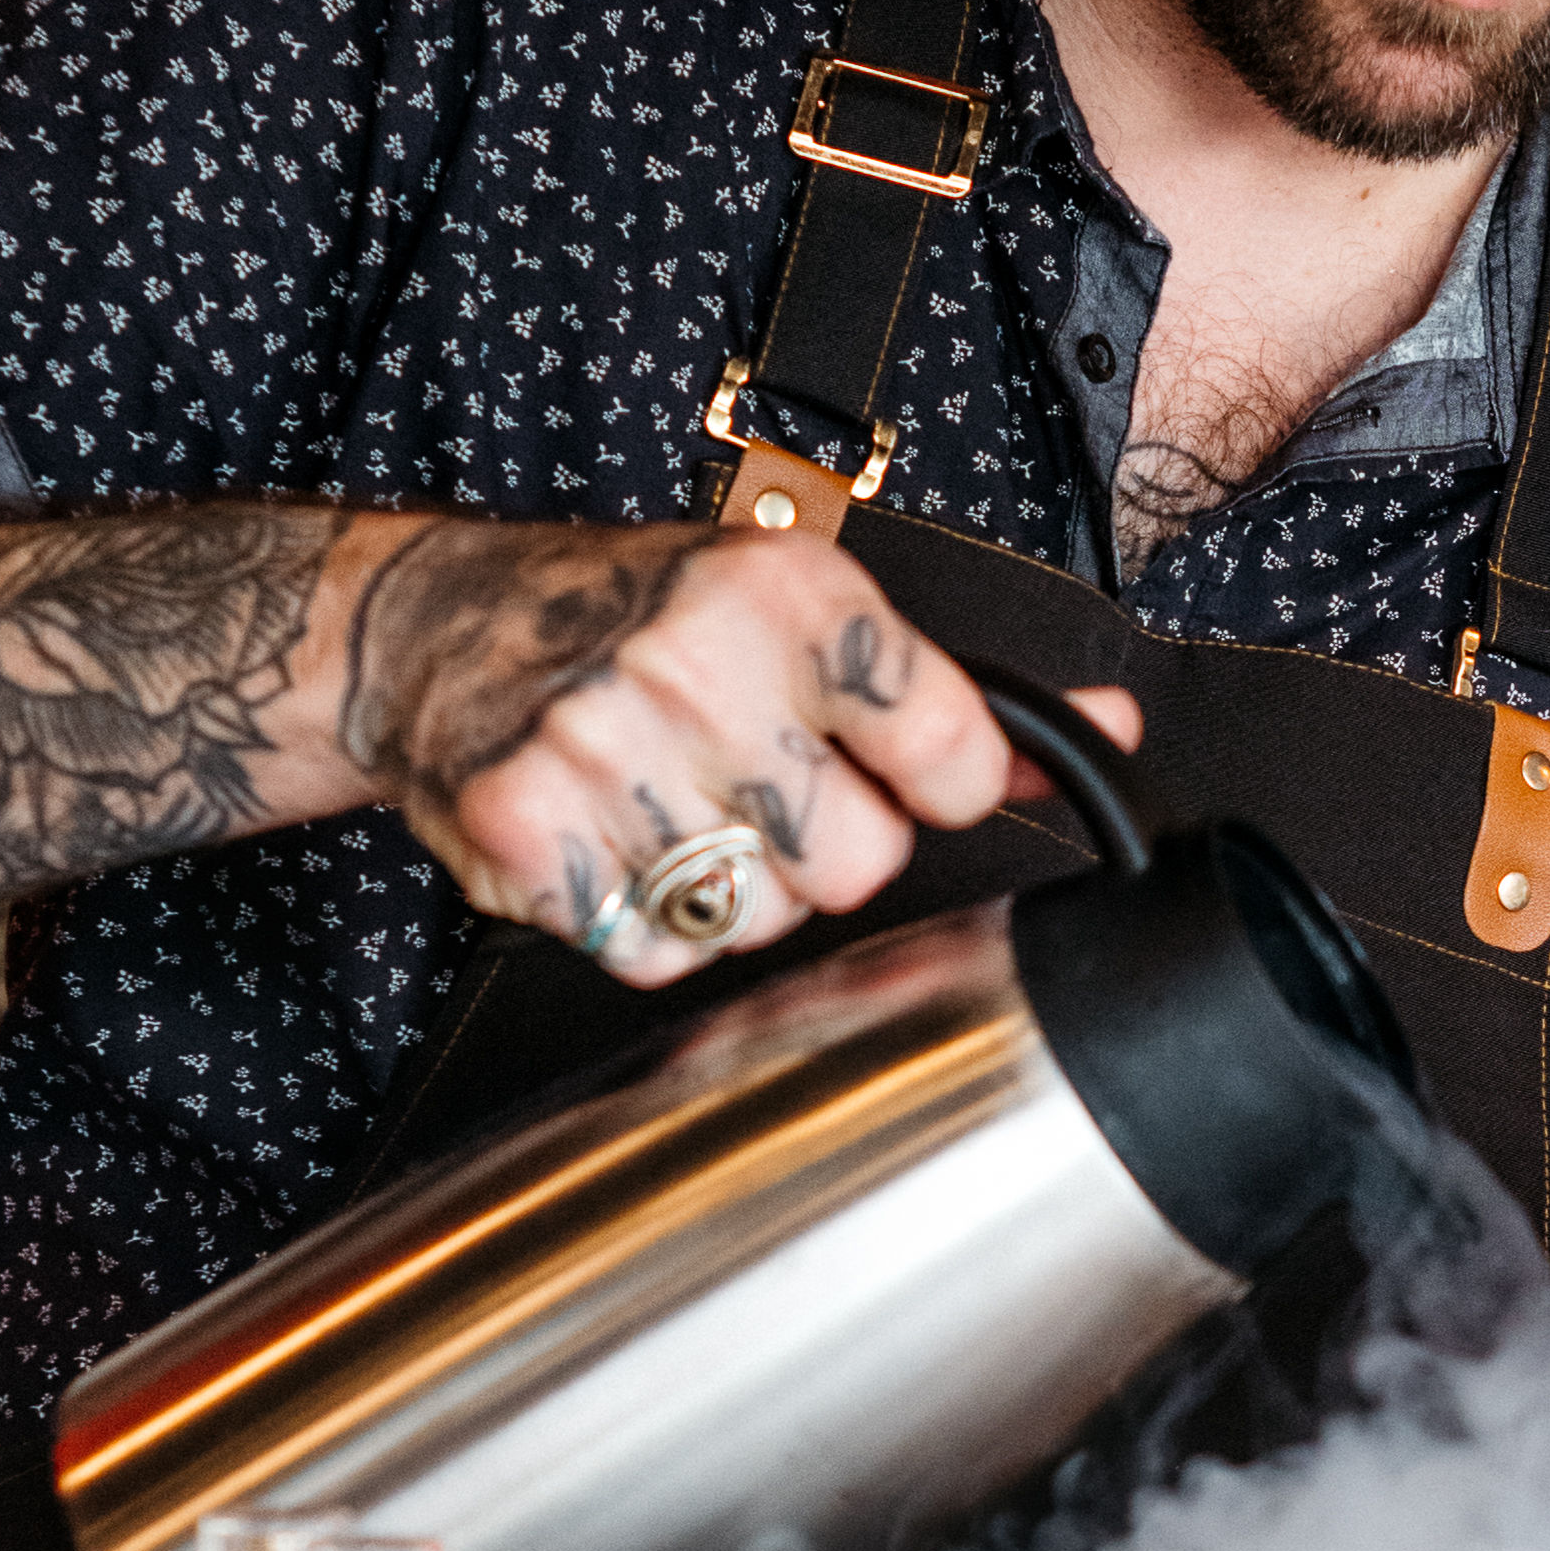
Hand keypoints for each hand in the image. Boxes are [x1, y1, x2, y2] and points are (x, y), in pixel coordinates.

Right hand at [342, 519, 1139, 984]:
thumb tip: (1107, 733)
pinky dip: (638, 924)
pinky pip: (653, 955)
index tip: (893, 772)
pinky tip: (611, 844)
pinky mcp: (531, 832)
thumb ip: (958, 700)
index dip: (935, 788)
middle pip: (858, 868)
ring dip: (725, 894)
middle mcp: (698, 662)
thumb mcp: (807, 614)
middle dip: (819, 852)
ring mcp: (604, 749)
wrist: (442, 627)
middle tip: (751, 789)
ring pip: (756, 924)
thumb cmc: (645, 618)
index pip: (952, 753)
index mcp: (792, 595)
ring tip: (671, 809)